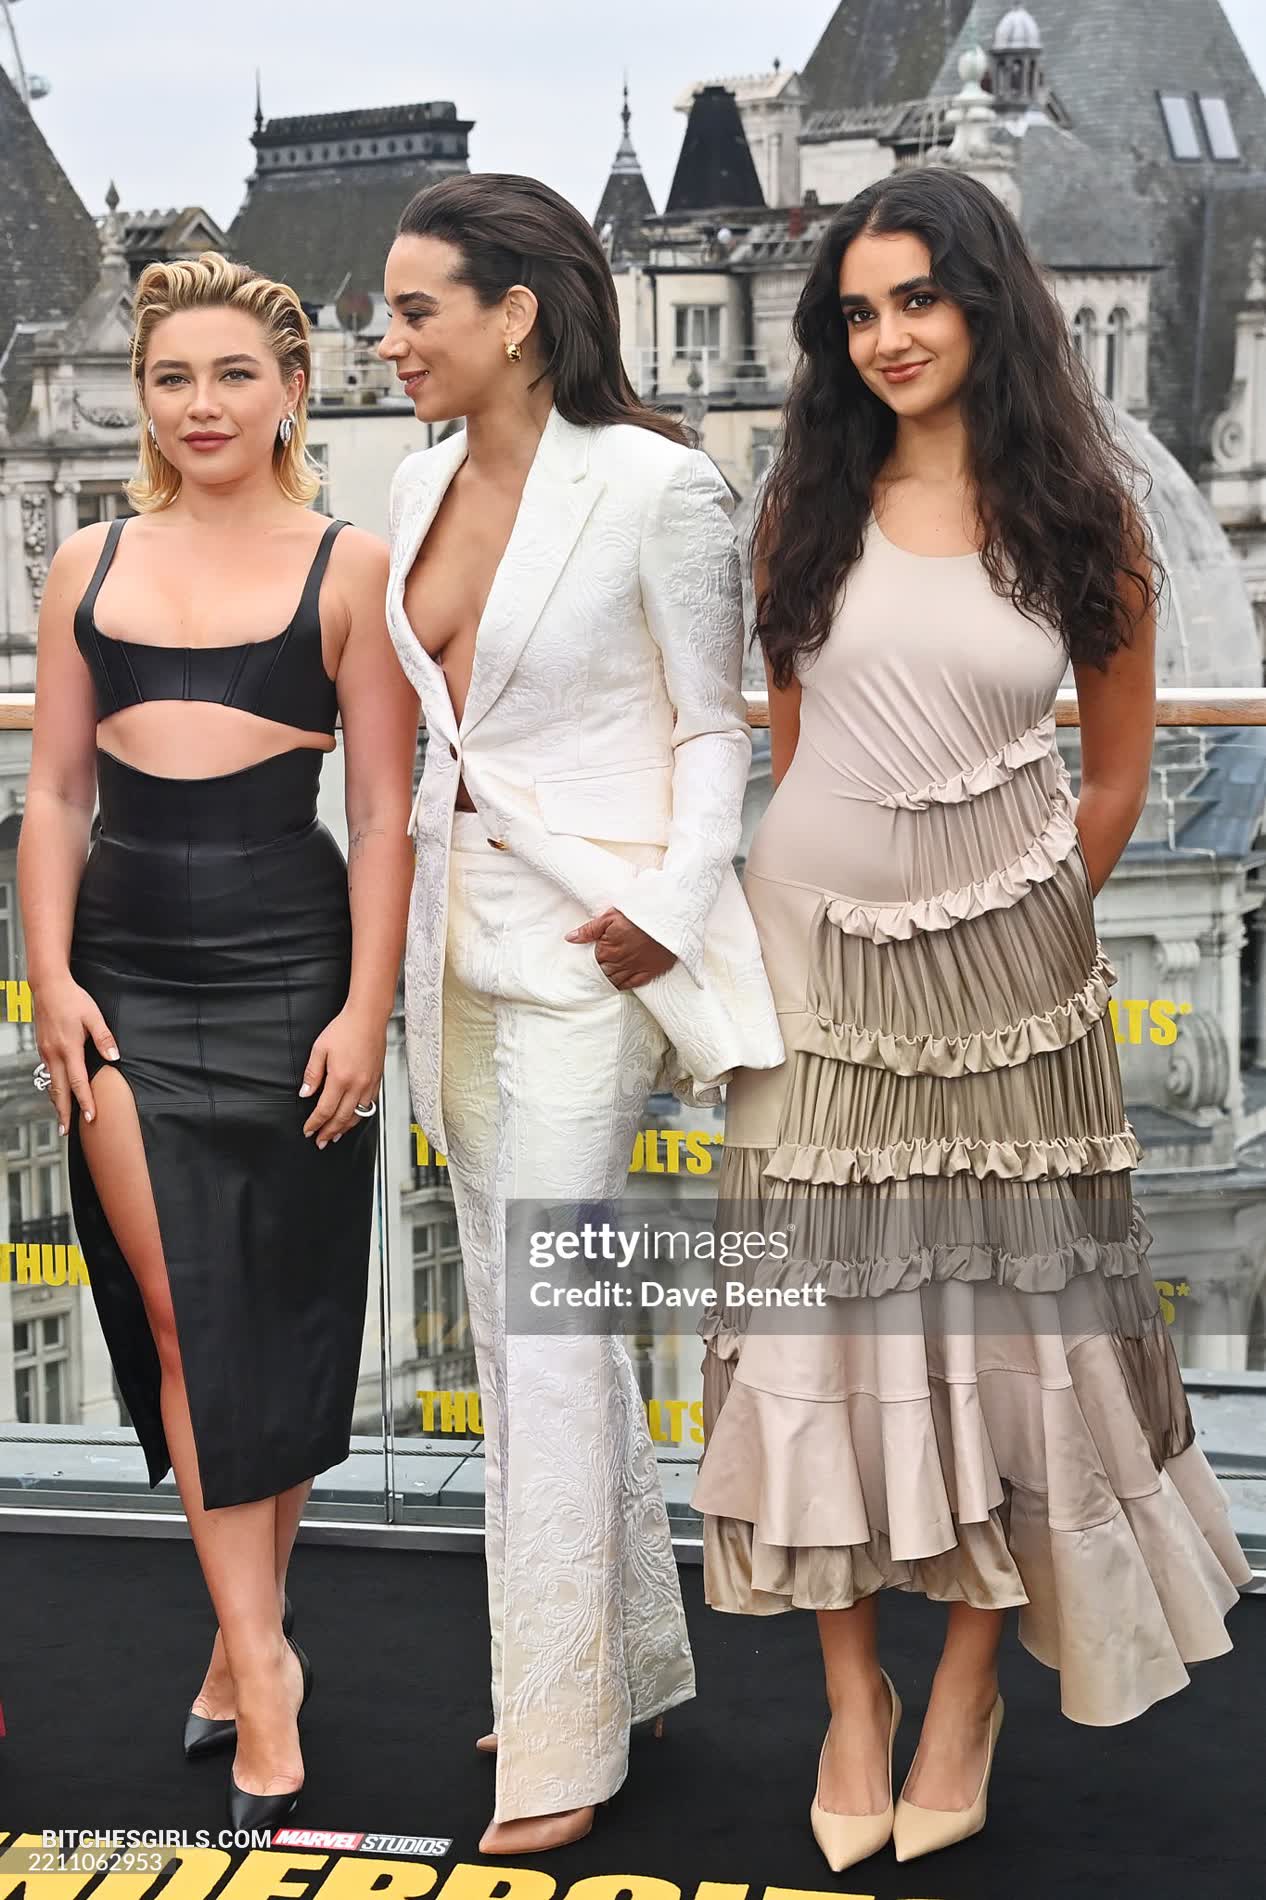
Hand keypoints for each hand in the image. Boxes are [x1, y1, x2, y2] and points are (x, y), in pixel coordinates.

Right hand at [32, 976, 118, 1134]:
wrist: (48, 986)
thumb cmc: (72, 999)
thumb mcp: (94, 1016)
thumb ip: (104, 1038)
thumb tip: (115, 1057)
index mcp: (69, 1048)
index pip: (78, 1082)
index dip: (85, 1101)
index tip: (90, 1117)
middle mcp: (54, 1053)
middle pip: (59, 1090)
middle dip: (63, 1113)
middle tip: (66, 1132)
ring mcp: (45, 1052)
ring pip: (51, 1083)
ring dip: (57, 1102)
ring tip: (62, 1118)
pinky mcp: (42, 1048)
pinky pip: (48, 1073)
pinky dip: (53, 1087)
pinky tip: (58, 1093)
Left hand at [299, 1006, 385, 1148]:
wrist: (368, 1018)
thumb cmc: (345, 1029)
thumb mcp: (319, 1049)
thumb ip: (312, 1074)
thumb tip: (305, 1092)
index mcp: (340, 1078)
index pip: (325, 1110)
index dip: (315, 1123)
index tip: (308, 1130)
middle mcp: (357, 1085)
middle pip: (341, 1118)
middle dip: (329, 1132)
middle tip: (320, 1141)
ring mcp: (369, 1084)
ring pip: (357, 1115)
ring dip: (345, 1128)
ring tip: (335, 1135)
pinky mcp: (377, 1081)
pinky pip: (369, 1106)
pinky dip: (359, 1116)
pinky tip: (353, 1118)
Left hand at [563, 908, 676, 988]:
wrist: (667, 918)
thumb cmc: (638, 914)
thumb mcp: (610, 916)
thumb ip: (589, 929)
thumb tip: (569, 938)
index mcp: (608, 949)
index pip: (591, 962)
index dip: (587, 962)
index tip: (583, 964)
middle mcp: (620, 962)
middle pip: (603, 973)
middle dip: (596, 973)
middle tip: (590, 975)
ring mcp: (635, 968)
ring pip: (616, 980)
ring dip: (608, 980)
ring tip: (601, 981)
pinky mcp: (650, 971)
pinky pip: (632, 984)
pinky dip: (623, 986)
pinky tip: (618, 986)